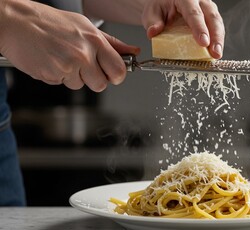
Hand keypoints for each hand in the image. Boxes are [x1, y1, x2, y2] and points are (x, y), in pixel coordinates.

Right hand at [0, 0, 139, 91]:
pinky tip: (51, 61)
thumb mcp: (84, 26)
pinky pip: (62, 84)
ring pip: (80, 85)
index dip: (116, 75)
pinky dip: (57, 76)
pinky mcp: (52, 75)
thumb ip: (111, 43)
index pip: (119, 70)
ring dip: (73, 76)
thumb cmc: (48, 22)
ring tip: (62, 58)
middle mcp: (83, 54)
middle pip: (102, 84)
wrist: (15, 22)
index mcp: (94, 40)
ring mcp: (67, 66)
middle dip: (95, 80)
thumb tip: (132, 51)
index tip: (112, 74)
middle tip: (84, 67)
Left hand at [141, 0, 224, 58]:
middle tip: (215, 52)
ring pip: (217, 22)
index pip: (194, 13)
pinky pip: (217, 27)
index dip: (199, 28)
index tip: (203, 43)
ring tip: (216, 55)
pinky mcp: (210, 16)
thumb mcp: (151, 13)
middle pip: (211, 17)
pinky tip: (215, 51)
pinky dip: (217, 40)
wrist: (164, 4)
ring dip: (218, 40)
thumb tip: (154, 32)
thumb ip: (153, 22)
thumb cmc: (160, 7)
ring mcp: (207, 7)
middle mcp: (199, 0)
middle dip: (215, 36)